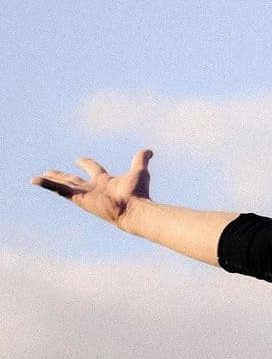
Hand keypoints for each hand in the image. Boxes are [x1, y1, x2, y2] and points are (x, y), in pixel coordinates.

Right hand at [32, 149, 153, 228]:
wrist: (134, 208)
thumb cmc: (137, 193)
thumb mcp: (139, 171)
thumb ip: (141, 159)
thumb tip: (149, 150)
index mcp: (104, 181)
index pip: (93, 170)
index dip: (86, 164)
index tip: (79, 159)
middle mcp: (92, 188)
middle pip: (73, 180)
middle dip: (62, 176)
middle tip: (49, 171)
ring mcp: (84, 194)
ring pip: (63, 186)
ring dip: (50, 181)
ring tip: (35, 178)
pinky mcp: (78, 197)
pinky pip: (59, 189)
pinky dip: (46, 184)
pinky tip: (34, 180)